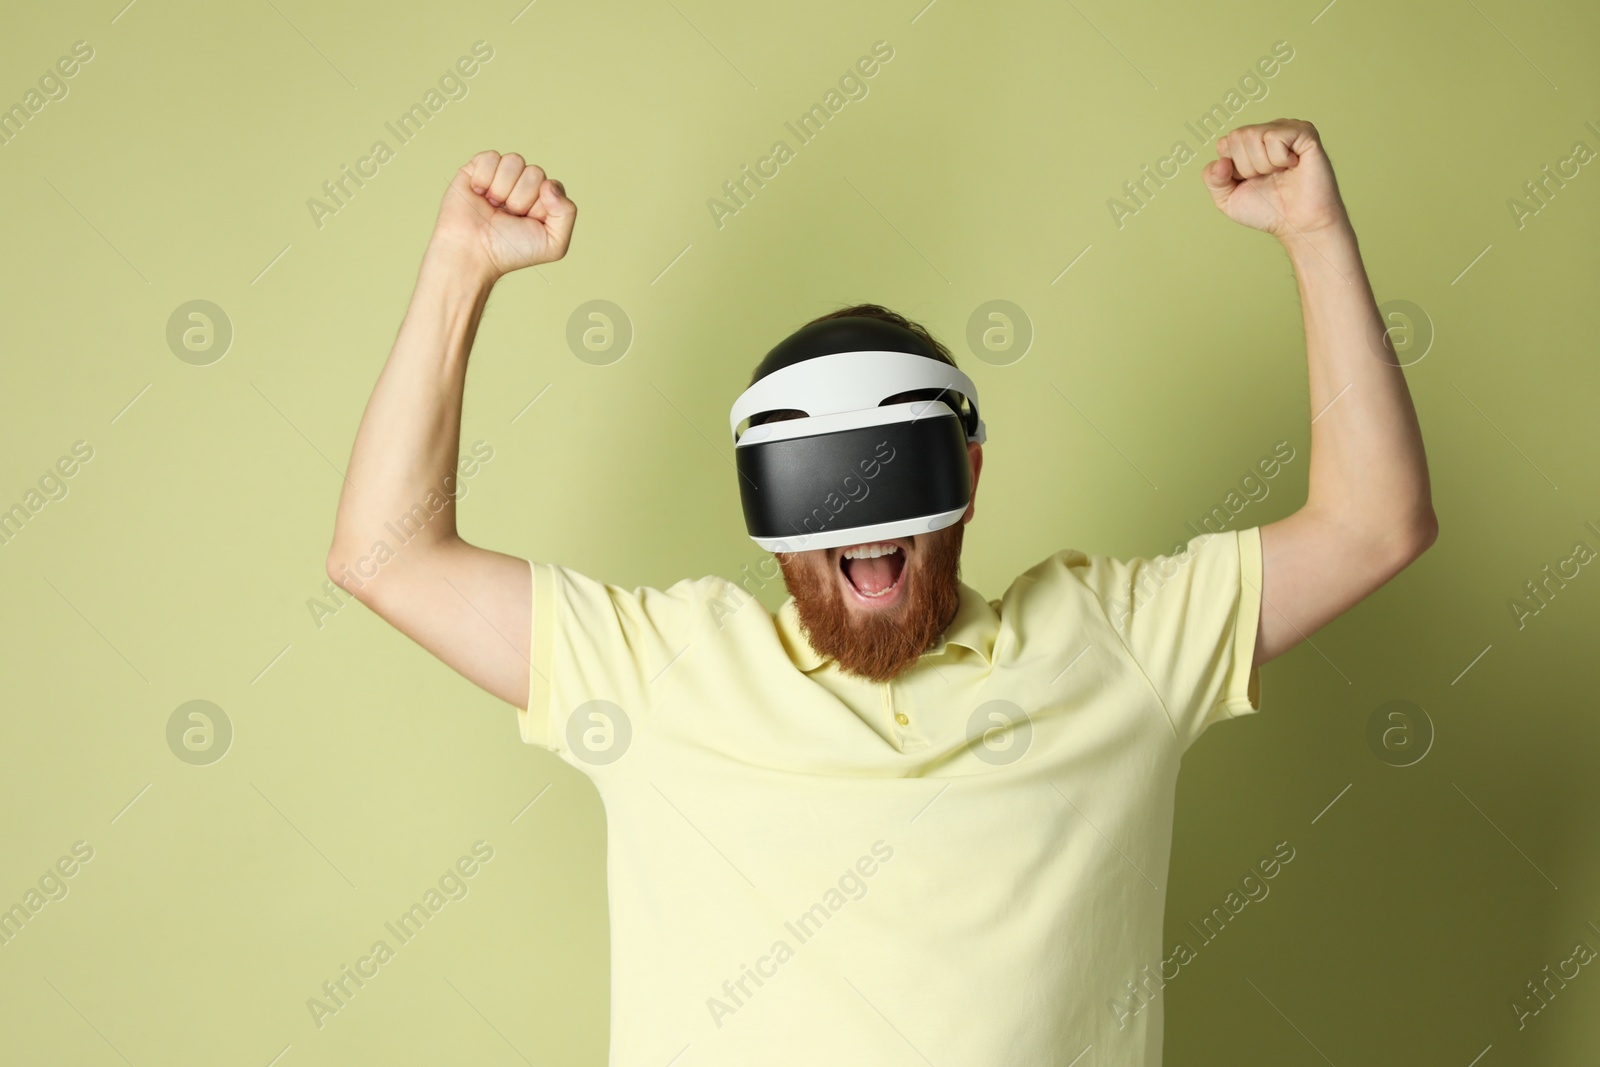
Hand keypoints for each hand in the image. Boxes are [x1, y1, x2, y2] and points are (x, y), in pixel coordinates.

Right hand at [429, 150, 575, 280]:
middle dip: (521, 199)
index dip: (541, 205)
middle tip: (507, 216)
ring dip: (502, 188)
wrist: (473, 253)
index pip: (553, 185)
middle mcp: (522, 185)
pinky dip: (484, 178)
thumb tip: (549, 184)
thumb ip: (567, 212)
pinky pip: (491, 157)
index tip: (527, 222)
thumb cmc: (511, 251)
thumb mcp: (554, 243)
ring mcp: (499, 176)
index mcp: (542, 200)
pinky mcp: (476, 169)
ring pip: (514, 161)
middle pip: (535, 172)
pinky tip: (479, 194)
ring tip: (493, 206)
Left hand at [1202, 120, 1348, 242]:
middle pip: (1236, 137)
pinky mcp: (1304, 131)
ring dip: (1263, 165)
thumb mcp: (1227, 199)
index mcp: (1249, 144)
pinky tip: (1293, 165)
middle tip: (1267, 178)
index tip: (1250, 181)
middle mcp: (1267, 132)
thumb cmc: (1268, 210)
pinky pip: (1274, 137)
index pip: (1224, 143)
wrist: (1297, 223)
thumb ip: (1212, 179)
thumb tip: (1220, 161)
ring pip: (1252, 135)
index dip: (1233, 169)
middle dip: (1247, 167)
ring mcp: (1286, 129)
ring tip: (1280, 173)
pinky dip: (1279, 159)